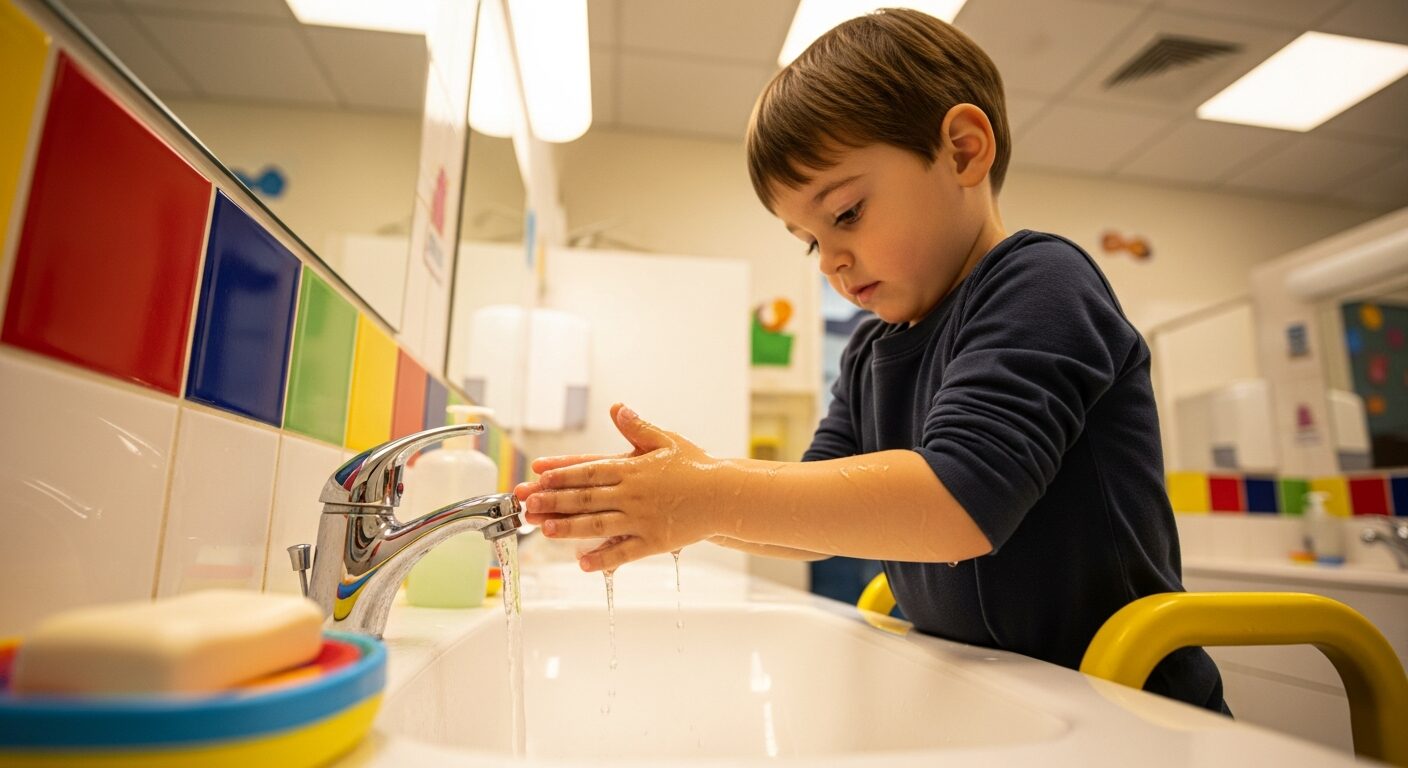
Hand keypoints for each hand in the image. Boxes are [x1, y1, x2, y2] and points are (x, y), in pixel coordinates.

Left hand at [524, 403, 723, 571]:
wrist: (725, 495)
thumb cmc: (695, 467)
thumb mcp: (666, 440)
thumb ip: (637, 427)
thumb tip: (617, 408)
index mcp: (633, 468)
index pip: (589, 470)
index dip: (561, 472)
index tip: (539, 474)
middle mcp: (632, 494)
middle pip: (585, 498)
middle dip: (554, 501)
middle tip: (529, 504)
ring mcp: (642, 519)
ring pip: (598, 525)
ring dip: (570, 528)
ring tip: (546, 530)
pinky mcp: (654, 541)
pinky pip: (624, 552)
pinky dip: (603, 558)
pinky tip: (583, 563)